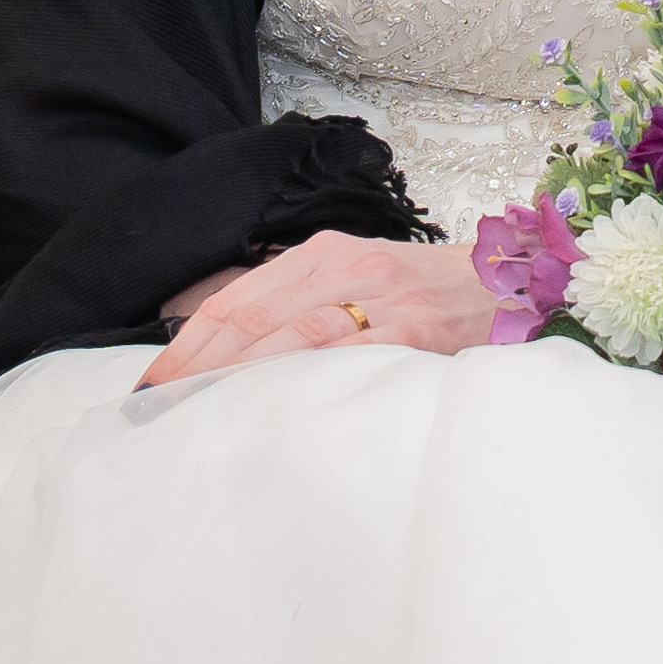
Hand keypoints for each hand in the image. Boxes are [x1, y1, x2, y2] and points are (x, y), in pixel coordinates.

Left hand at [139, 229, 487, 385]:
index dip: (189, 341)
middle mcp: (348, 268)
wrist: (511, 282)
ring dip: (239, 376)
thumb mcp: (358, 274)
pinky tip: (272, 405)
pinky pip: (349, 357)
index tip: (151, 381)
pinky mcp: (415, 332)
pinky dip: (305, 381)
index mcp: (324, 253)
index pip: (238, 298)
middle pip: (253, 316)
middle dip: (198, 363)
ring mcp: (383, 299)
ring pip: (293, 335)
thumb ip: (301, 298)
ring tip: (197, 410)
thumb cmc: (427, 289)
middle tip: (156, 405)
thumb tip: (227, 343)